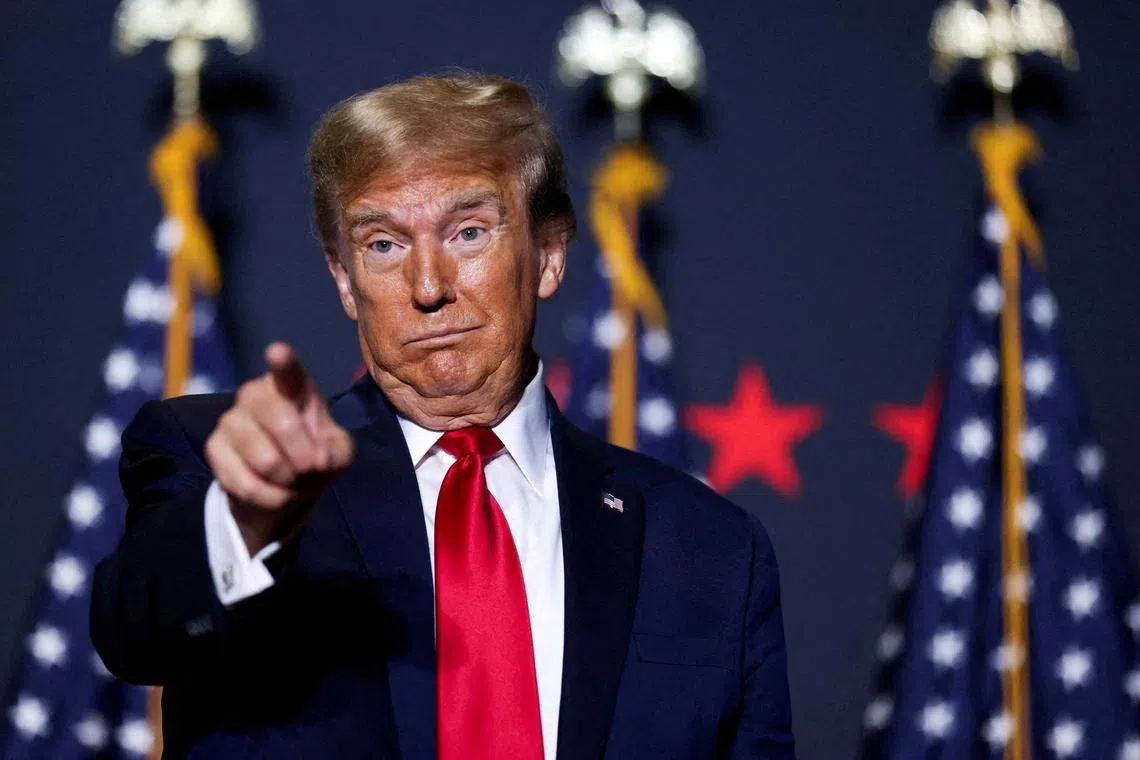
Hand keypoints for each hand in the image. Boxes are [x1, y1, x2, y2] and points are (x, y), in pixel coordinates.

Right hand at [204, 342, 354, 554]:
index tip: (278, 352)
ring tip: (292, 479)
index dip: (283, 362)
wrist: (282, 487)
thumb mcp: (337, 452)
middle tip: (311, 468)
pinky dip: (271, 497)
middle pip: (282, 423)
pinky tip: (275, 492)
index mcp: (291, 386)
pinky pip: (246, 484)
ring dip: (289, 481)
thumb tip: (316, 459)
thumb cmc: (314, 455)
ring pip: (266, 459)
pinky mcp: (213, 448)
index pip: (287, 372)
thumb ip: (336, 450)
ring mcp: (230, 420)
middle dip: (305, 458)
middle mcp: (255, 393)